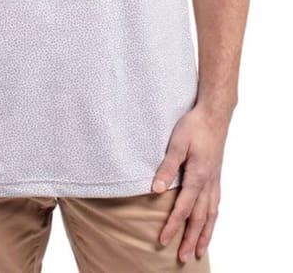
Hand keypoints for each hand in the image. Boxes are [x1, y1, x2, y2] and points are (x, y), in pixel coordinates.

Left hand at [151, 103, 230, 263]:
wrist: (214, 114)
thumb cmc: (194, 127)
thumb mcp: (177, 144)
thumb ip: (167, 167)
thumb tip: (156, 190)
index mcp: (198, 176)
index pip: (183, 208)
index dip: (172, 226)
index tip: (162, 240)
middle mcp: (208, 183)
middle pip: (199, 218)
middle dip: (191, 239)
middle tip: (183, 257)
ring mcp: (214, 180)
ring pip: (211, 214)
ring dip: (205, 234)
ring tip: (200, 251)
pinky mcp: (216, 176)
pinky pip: (216, 204)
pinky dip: (213, 219)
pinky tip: (210, 224)